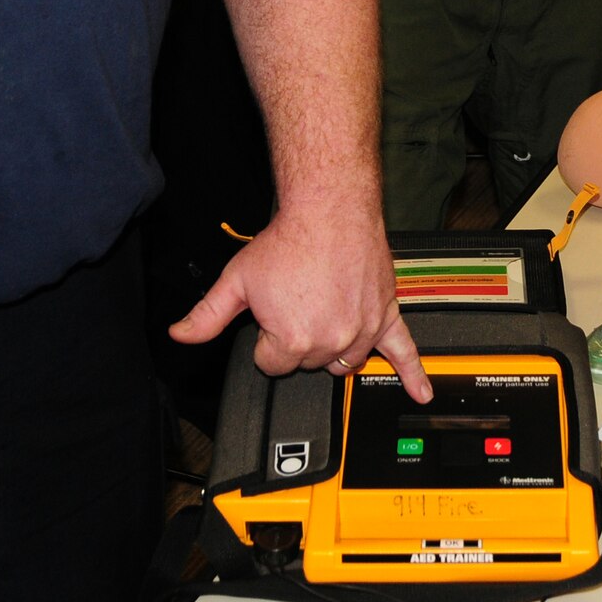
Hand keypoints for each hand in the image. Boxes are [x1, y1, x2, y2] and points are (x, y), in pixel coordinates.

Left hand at [168, 204, 432, 401]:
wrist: (328, 207)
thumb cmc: (287, 240)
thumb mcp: (236, 279)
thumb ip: (207, 315)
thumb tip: (180, 335)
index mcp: (293, 340)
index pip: (273, 364)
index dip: (267, 339)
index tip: (270, 313)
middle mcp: (330, 340)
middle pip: (309, 363)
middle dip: (298, 338)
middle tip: (295, 300)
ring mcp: (361, 329)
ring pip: (343, 361)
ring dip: (331, 346)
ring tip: (321, 315)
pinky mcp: (385, 315)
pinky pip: (404, 352)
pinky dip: (414, 375)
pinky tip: (421, 394)